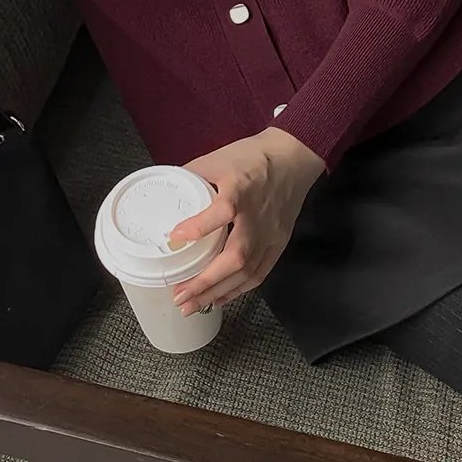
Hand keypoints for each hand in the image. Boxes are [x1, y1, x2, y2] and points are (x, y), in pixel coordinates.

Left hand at [169, 128, 324, 316]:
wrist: (294, 156)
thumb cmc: (254, 155)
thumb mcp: (218, 157)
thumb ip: (193, 175)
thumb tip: (167, 192)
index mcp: (241, 189)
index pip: (222, 211)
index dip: (198, 227)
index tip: (174, 238)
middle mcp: (257, 217)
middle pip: (236, 256)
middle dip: (205, 282)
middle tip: (179, 297)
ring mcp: (270, 233)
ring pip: (247, 271)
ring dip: (218, 292)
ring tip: (192, 306)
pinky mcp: (279, 242)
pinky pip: (260, 273)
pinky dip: (238, 290)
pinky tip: (219, 298)